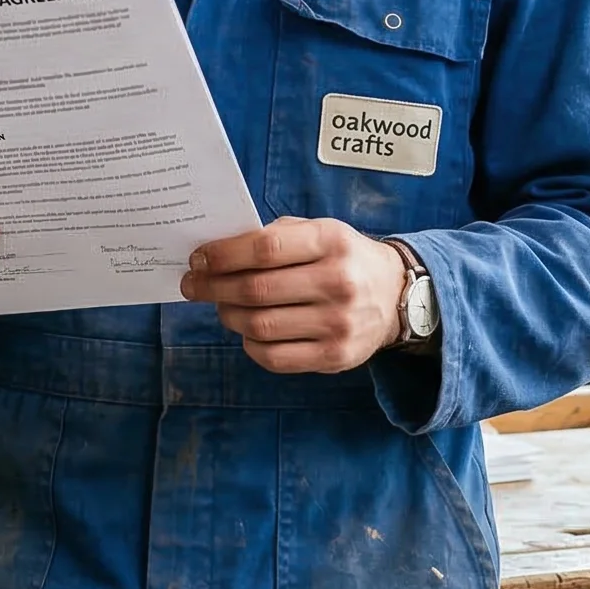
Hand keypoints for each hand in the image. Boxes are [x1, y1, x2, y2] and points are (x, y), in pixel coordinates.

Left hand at [180, 217, 405, 373]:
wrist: (396, 296)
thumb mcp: (319, 231)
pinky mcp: (335, 357)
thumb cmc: (343, 258)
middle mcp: (338, 282)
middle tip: (193, 285)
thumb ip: (274, 237)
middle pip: (256, 289)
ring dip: (228, 315)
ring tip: (222, 306)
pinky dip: (250, 344)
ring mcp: (338, 324)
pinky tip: (248, 331)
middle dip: (213, 287)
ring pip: (260, 325)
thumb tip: (216, 252)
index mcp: (331, 242)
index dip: (222, 255)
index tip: (198, 259)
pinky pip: (274, 357)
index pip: (264, 249)